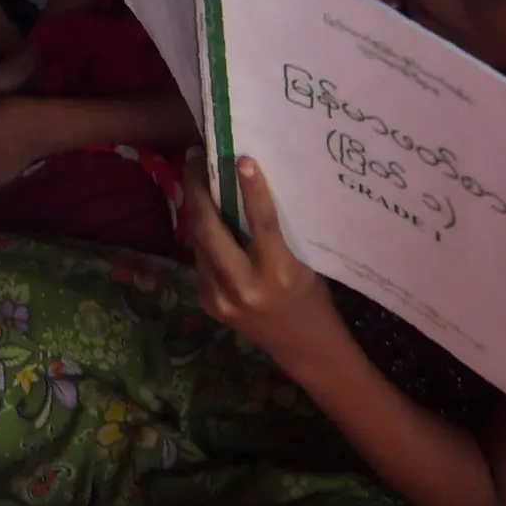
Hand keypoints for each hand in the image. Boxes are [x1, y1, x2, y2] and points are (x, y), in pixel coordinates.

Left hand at [185, 153, 340, 376]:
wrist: (302, 346)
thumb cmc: (310, 296)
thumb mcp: (302, 262)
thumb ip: (274, 234)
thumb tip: (249, 188)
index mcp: (278, 273)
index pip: (261, 224)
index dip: (251, 190)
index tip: (242, 159)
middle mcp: (245, 286)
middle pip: (210, 230)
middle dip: (197, 191)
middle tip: (196, 160)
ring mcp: (221, 298)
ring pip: (198, 242)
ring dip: (195, 209)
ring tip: (196, 178)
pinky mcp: (209, 303)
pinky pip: (200, 260)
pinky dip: (202, 236)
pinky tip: (204, 216)